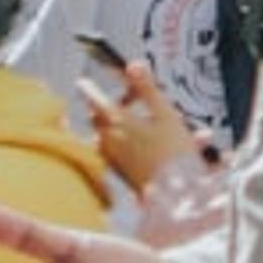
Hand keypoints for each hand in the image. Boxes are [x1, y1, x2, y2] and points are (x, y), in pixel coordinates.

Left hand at [85, 59, 205, 194]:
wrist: (177, 197)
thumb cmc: (173, 155)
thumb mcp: (165, 112)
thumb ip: (147, 87)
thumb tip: (133, 65)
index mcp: (117, 122)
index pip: (93, 98)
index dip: (89, 87)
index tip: (84, 82)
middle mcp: (109, 140)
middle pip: (101, 117)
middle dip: (113, 105)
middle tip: (134, 99)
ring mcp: (114, 158)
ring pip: (112, 135)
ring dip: (128, 125)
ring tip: (158, 124)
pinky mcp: (122, 173)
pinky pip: (123, 153)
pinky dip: (137, 144)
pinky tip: (159, 146)